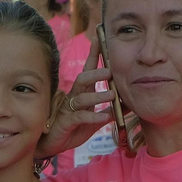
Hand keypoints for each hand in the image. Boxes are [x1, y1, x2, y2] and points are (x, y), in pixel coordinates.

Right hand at [37, 43, 115, 158]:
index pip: (88, 69)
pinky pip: (79, 117)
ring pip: (82, 97)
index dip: (93, 54)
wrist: (53, 144)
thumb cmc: (73, 129)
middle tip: (110, 71)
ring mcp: (69, 109)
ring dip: (98, 95)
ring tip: (112, 95)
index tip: (99, 37)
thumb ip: (108, 112)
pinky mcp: (66, 122)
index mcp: (82, 92)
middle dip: (96, 72)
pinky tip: (103, 118)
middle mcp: (74, 97)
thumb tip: (128, 104)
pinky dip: (93, 117)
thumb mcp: (94, 119)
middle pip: (83, 78)